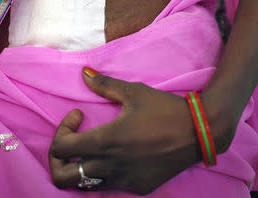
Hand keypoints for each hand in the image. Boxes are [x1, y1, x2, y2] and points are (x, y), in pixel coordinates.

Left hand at [48, 68, 232, 194]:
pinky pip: (109, 186)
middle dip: (58, 160)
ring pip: (84, 185)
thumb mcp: (134, 92)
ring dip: (80, 167)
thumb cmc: (164, 109)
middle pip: (62, 177)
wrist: (199, 132)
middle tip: (73, 140)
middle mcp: (109, 165)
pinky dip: (103, 173)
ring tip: (92, 148)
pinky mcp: (137, 188)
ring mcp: (123, 181)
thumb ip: (105, 85)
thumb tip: (84, 72)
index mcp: (104, 141)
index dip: (61, 130)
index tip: (79, 116)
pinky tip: (116, 156)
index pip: (59, 148)